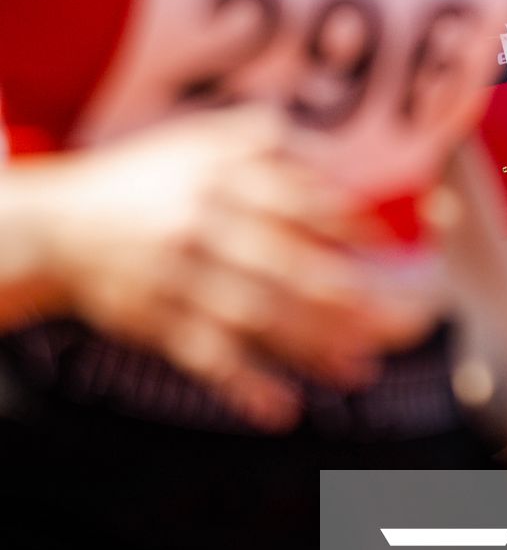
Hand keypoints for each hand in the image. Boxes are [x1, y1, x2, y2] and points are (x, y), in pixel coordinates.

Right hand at [39, 108, 437, 430]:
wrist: (59, 225)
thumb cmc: (153, 178)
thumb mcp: (206, 140)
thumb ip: (274, 144)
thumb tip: (348, 169)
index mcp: (225, 179)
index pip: (303, 202)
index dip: (353, 228)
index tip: (395, 252)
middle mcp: (205, 226)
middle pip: (290, 266)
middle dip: (352, 299)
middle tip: (406, 323)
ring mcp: (179, 278)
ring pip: (255, 318)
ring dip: (313, 349)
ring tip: (362, 372)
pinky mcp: (155, 322)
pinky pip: (205, 358)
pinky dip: (243, 386)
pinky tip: (283, 409)